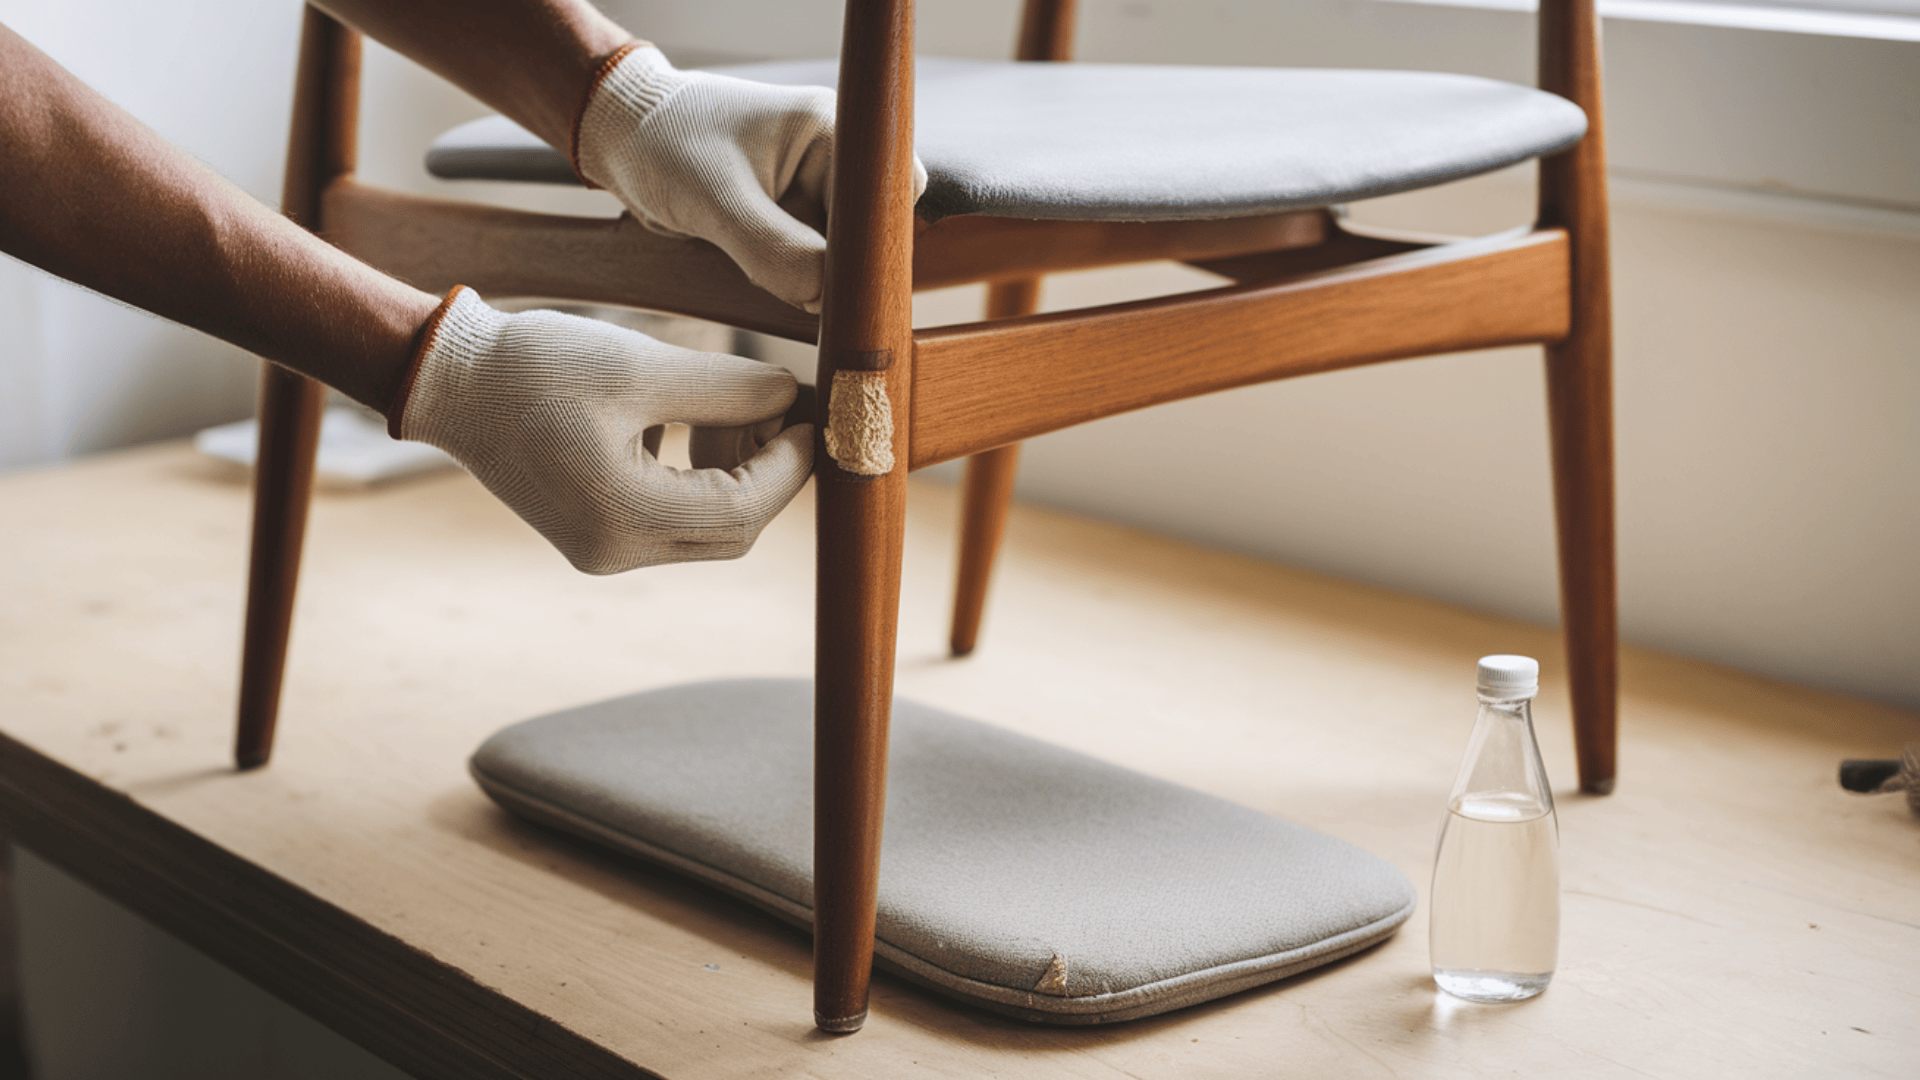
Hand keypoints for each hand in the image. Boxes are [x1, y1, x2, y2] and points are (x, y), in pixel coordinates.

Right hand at [392, 287, 812, 573]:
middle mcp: (615, 550)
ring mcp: (603, 548)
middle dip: (769, 471)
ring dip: (735, 470)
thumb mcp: (640, 367)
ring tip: (731, 405)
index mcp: (624, 518)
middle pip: (731, 530)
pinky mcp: (595, 532)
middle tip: (785, 411)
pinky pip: (671, 515)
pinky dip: (697, 472)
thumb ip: (727, 387)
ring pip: (705, 525)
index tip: (815, 416)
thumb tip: (793, 396)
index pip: (743, 510)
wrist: (449, 381)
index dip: (791, 464)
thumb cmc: (533, 366)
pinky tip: (687, 418)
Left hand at [573, 44, 925, 311]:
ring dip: (813, 274)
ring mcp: (810, 187)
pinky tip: (764, 275)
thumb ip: (776, 251)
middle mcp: (831, 156)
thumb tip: (825, 296)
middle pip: (869, 229)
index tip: (842, 281)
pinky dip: (793, 275)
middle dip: (838, 264)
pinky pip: (810, 257)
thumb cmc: (662, 145)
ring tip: (768, 272)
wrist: (619, 140)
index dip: (874, 244)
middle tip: (801, 287)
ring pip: (839, 251)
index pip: (890, 195)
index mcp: (829, 129)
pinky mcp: (788, 214)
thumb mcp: (718, 202)